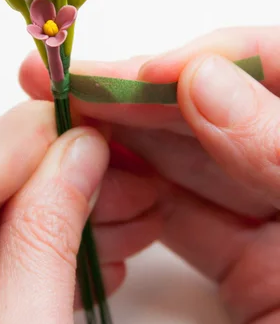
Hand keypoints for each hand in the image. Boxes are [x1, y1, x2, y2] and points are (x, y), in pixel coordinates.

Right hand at [20, 27, 279, 323]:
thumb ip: (275, 145)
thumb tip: (203, 81)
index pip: (271, 64)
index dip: (203, 59)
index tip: (142, 72)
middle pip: (210, 110)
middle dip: (135, 93)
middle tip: (71, 82)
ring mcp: (271, 214)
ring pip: (186, 165)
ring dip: (123, 142)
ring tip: (65, 122)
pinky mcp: (245, 265)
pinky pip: (181, 222)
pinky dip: (135, 202)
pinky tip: (94, 178)